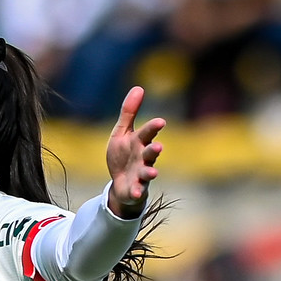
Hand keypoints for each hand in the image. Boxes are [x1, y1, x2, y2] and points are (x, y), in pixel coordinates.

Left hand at [106, 87, 165, 220]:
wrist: (120, 182)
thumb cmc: (123, 154)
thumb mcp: (122, 132)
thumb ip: (129, 112)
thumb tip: (139, 87)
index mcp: (139, 142)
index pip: (147, 133)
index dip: (153, 128)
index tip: (160, 122)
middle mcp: (143, 158)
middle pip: (150, 153)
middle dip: (154, 150)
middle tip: (158, 147)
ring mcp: (140, 174)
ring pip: (148, 173)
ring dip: (150, 172)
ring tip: (153, 173)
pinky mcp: (135, 189)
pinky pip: (137, 190)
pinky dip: (136, 191)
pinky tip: (134, 192)